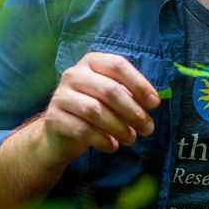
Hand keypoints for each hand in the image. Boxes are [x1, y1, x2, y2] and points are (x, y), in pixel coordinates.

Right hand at [39, 52, 159, 163]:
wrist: (61, 132)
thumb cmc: (94, 110)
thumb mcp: (111, 97)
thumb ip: (130, 95)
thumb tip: (152, 102)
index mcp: (91, 62)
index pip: (117, 65)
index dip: (139, 84)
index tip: (154, 104)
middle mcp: (74, 74)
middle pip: (109, 89)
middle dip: (133, 111)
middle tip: (148, 128)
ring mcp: (61, 95)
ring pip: (95, 110)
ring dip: (119, 127)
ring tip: (131, 139)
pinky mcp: (53, 118)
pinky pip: (82, 129)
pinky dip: (102, 140)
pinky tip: (112, 146)